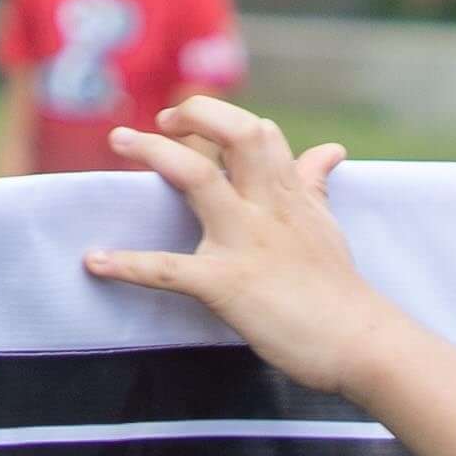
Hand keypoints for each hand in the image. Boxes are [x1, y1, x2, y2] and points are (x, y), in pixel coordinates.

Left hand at [80, 98, 400, 400]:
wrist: (360, 341)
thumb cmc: (341, 290)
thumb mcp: (327, 226)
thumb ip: (314, 186)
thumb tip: (329, 150)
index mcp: (288, 194)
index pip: (257, 132)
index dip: (219, 118)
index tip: (189, 121)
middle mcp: (266, 206)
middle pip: (232, 133)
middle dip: (192, 114)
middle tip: (159, 121)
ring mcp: (246, 242)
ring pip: (195, 177)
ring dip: (153, 154)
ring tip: (119, 141)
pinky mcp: (227, 284)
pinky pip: (168, 268)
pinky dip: (129, 265)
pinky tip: (95, 262)